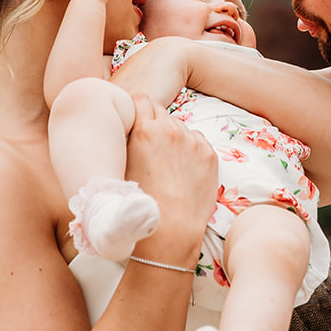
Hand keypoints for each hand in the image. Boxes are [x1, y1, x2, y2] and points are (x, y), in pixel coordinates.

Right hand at [124, 94, 217, 251]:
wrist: (171, 231)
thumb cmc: (139, 204)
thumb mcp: (121, 166)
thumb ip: (126, 141)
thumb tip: (127, 128)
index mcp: (144, 130)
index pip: (140, 99)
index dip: (136, 110)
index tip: (134, 120)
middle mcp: (170, 130)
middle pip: (160, 110)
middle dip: (154, 121)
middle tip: (149, 143)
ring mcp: (193, 141)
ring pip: (179, 126)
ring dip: (172, 136)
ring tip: (166, 162)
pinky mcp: (209, 154)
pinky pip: (197, 140)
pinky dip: (189, 148)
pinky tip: (181, 169)